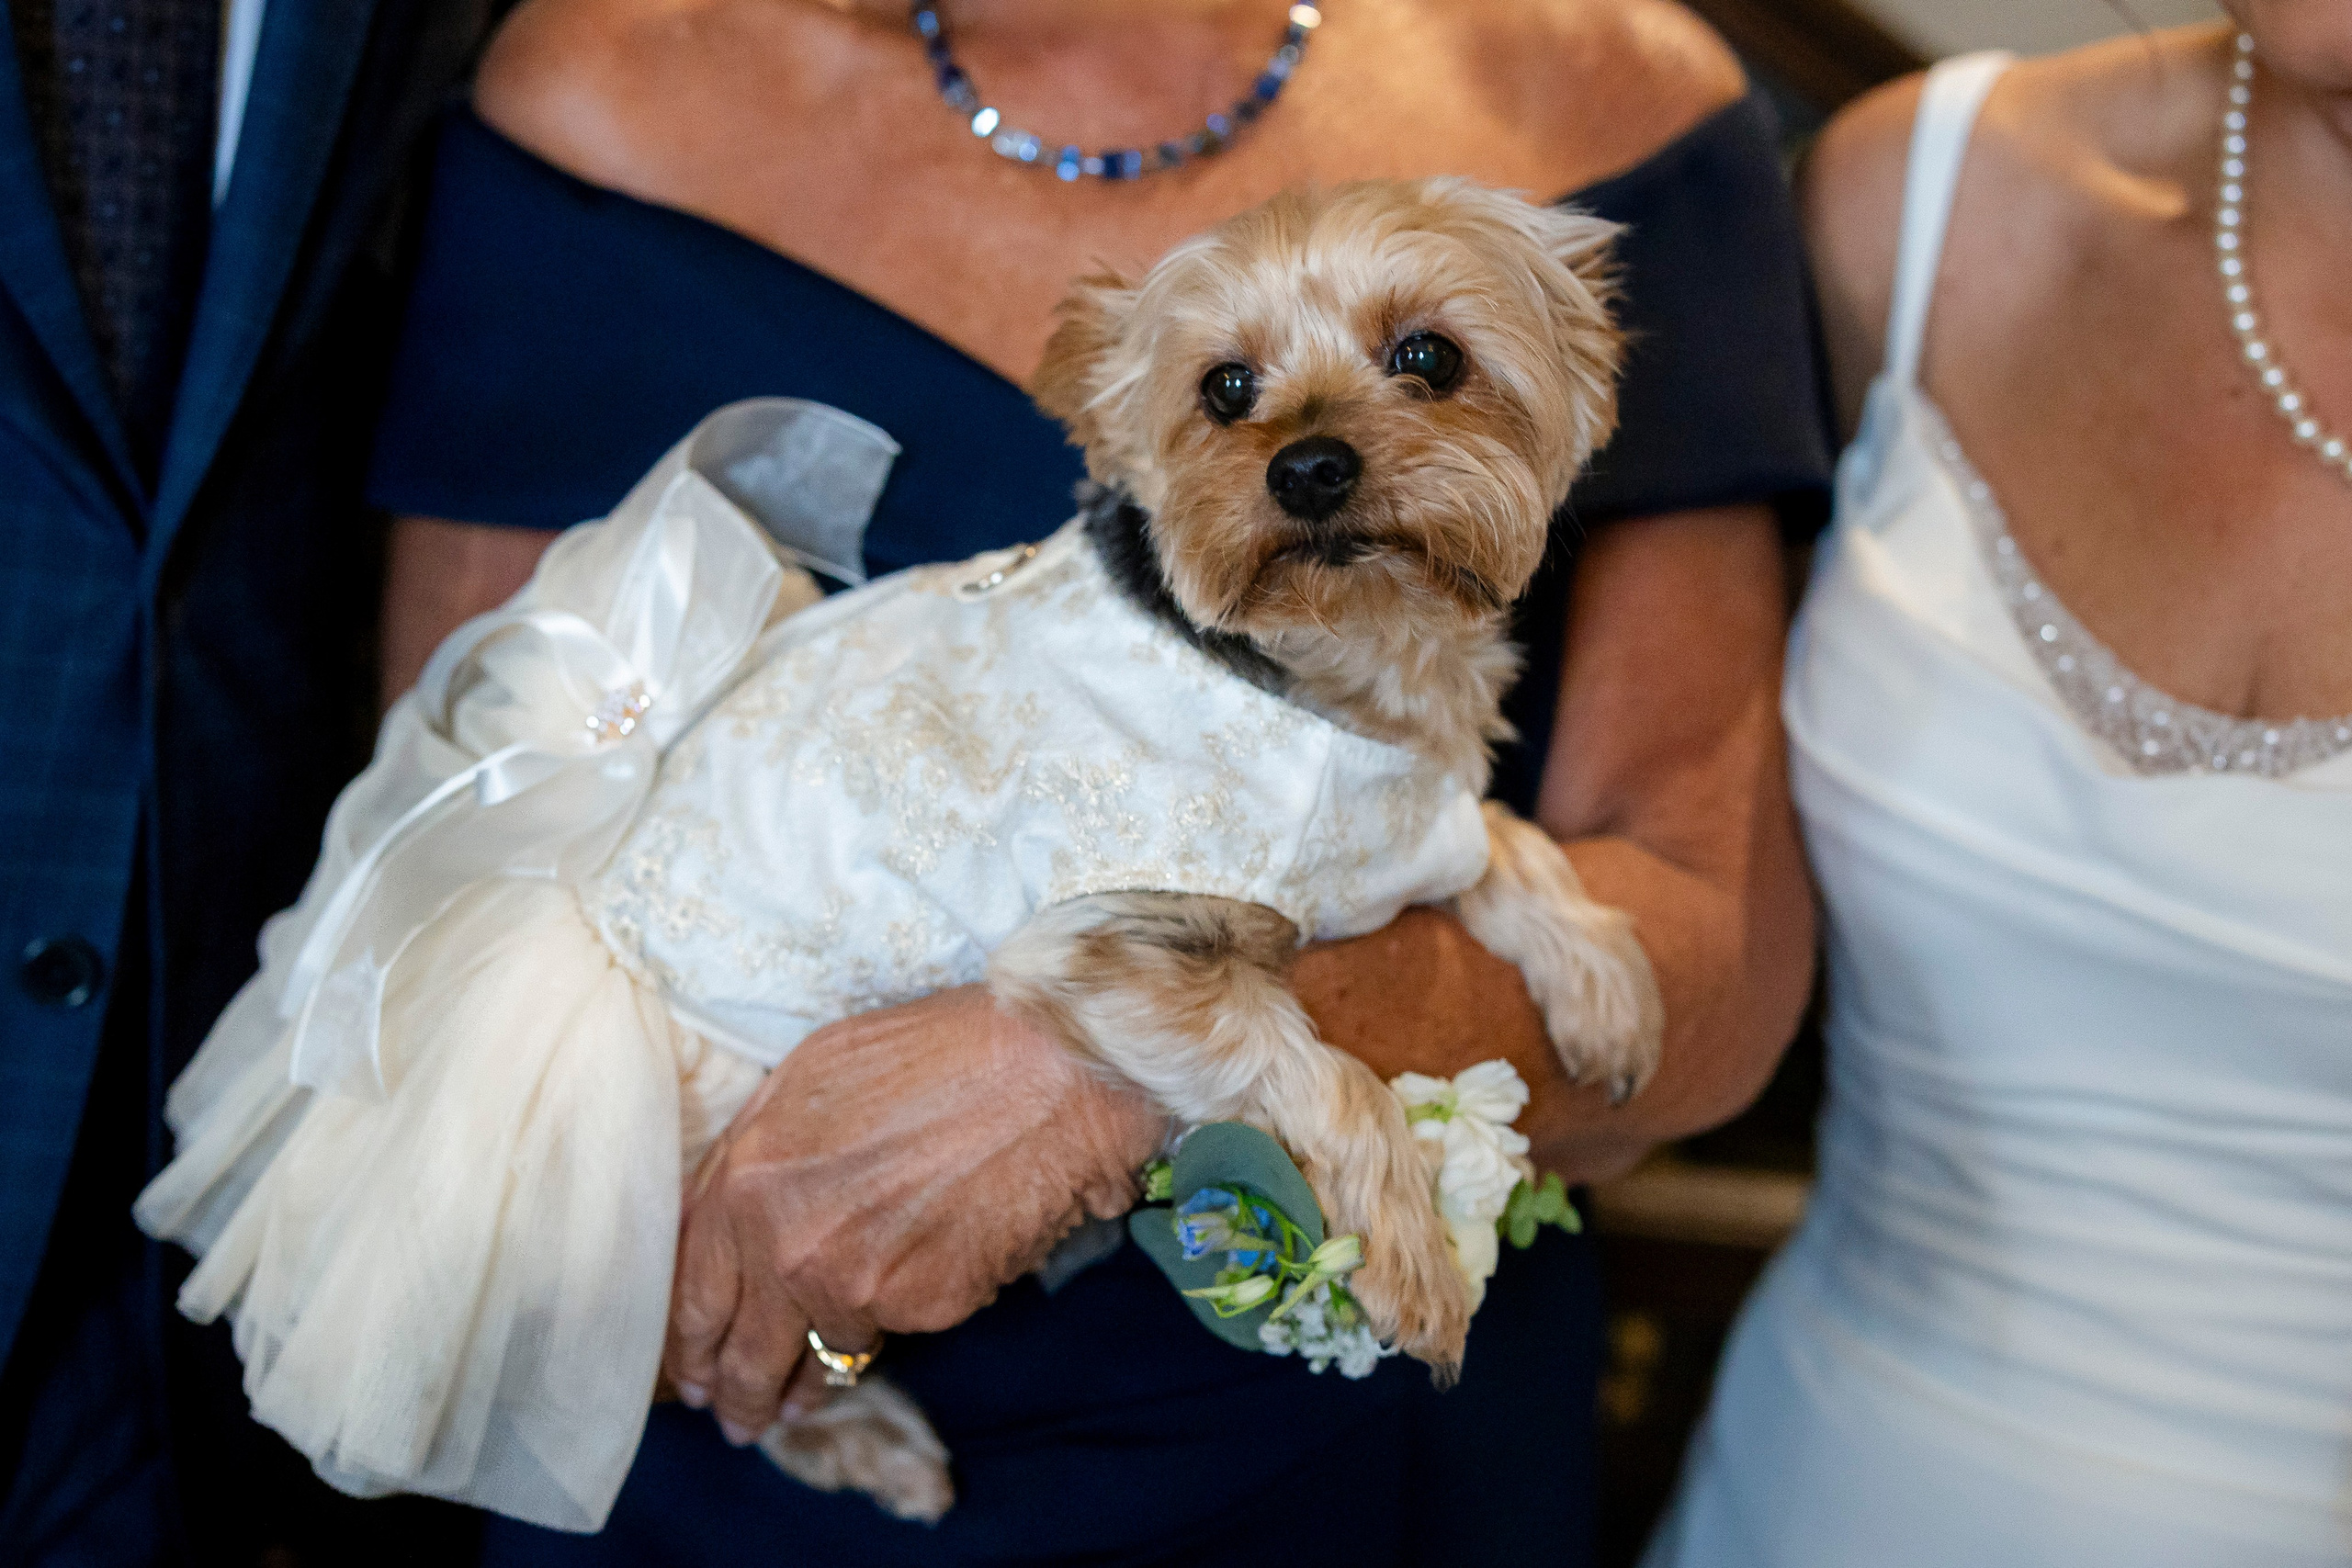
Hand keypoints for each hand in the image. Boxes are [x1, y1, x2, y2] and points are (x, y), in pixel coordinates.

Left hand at [664, 985, 1166, 1444]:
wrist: (1045, 1070)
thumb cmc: (936, 1051)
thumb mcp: (812, 1076)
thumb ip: (756, 1151)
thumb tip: (727, 1211)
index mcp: (749, 1178)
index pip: (695, 1290)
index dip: (689, 1342)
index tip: (690, 1371)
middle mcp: (788, 1245)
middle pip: (745, 1352)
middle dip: (736, 1396)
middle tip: (735, 1422)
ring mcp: (856, 1284)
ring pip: (820, 1359)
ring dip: (804, 1391)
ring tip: (795, 1407)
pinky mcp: (923, 1308)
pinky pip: (895, 1329)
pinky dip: (894, 1325)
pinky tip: (900, 1311)